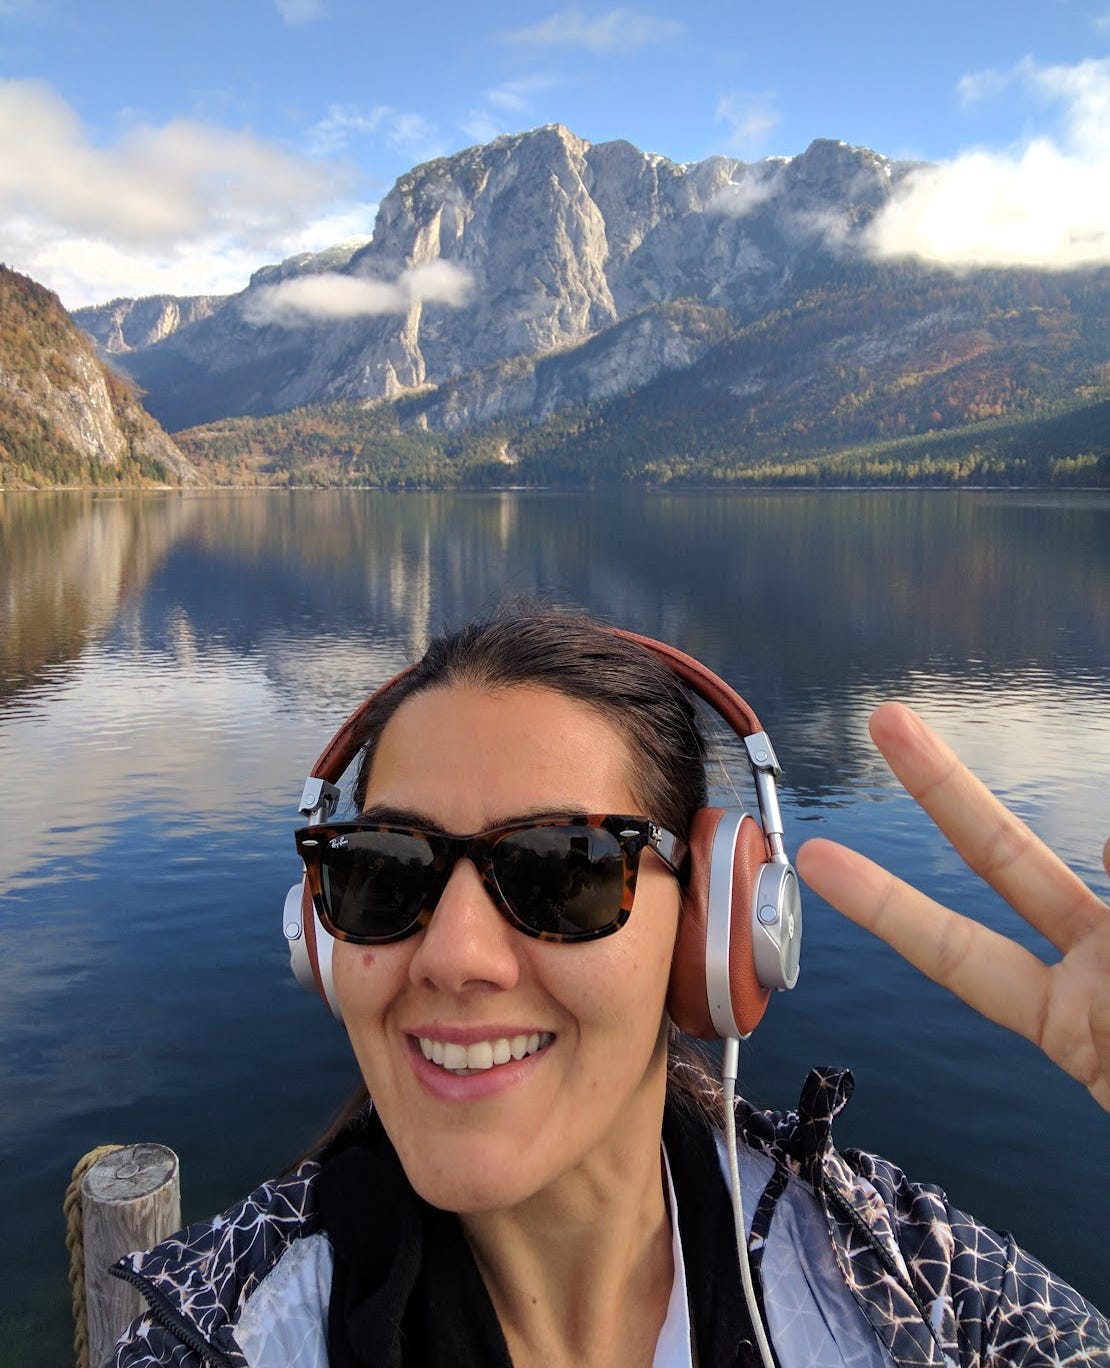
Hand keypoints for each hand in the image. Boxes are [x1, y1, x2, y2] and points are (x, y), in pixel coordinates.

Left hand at [795, 701, 1109, 1113]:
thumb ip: (1109, 959)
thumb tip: (1108, 843)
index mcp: (1070, 1020)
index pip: (960, 954)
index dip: (887, 907)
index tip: (815, 863)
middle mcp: (1099, 964)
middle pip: (1008, 858)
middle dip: (944, 789)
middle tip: (881, 718)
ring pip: (1095, 854)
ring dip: (1098, 870)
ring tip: (1097, 964)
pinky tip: (1102, 870)